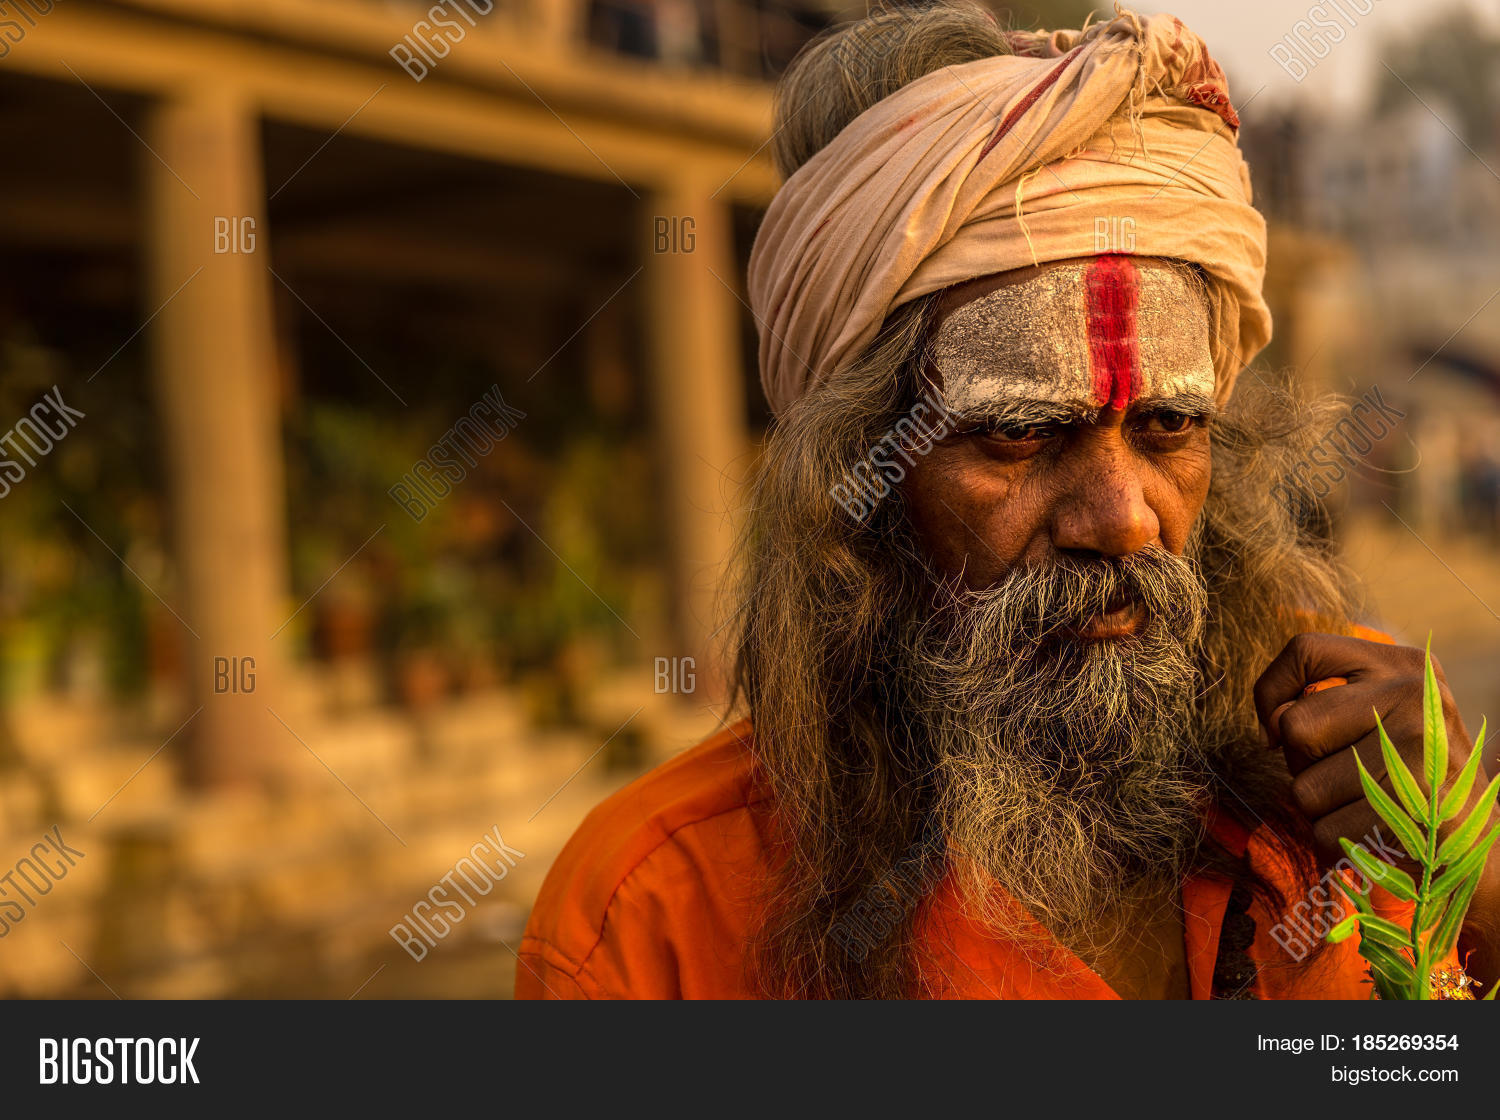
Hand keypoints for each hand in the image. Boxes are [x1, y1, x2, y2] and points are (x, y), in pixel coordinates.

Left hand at [1254, 632, 1499, 983]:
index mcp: (1402, 665)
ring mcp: (1420, 750)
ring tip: (1366, 802)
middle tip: (1345, 773)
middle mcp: (1415, 696)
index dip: (1271, 691)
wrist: (1476, 838)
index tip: (1278, 728)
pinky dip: (1338, 841)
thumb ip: (1323, 700)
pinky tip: (1373, 830)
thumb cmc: (1405, 771)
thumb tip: (1272, 726)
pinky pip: (1325, 831)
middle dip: (1303, 763)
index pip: (1304, 651)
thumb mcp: (1379, 712)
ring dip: (1321, 808)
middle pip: (1296, 726)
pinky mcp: (1417, 808)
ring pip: (1304, 788)